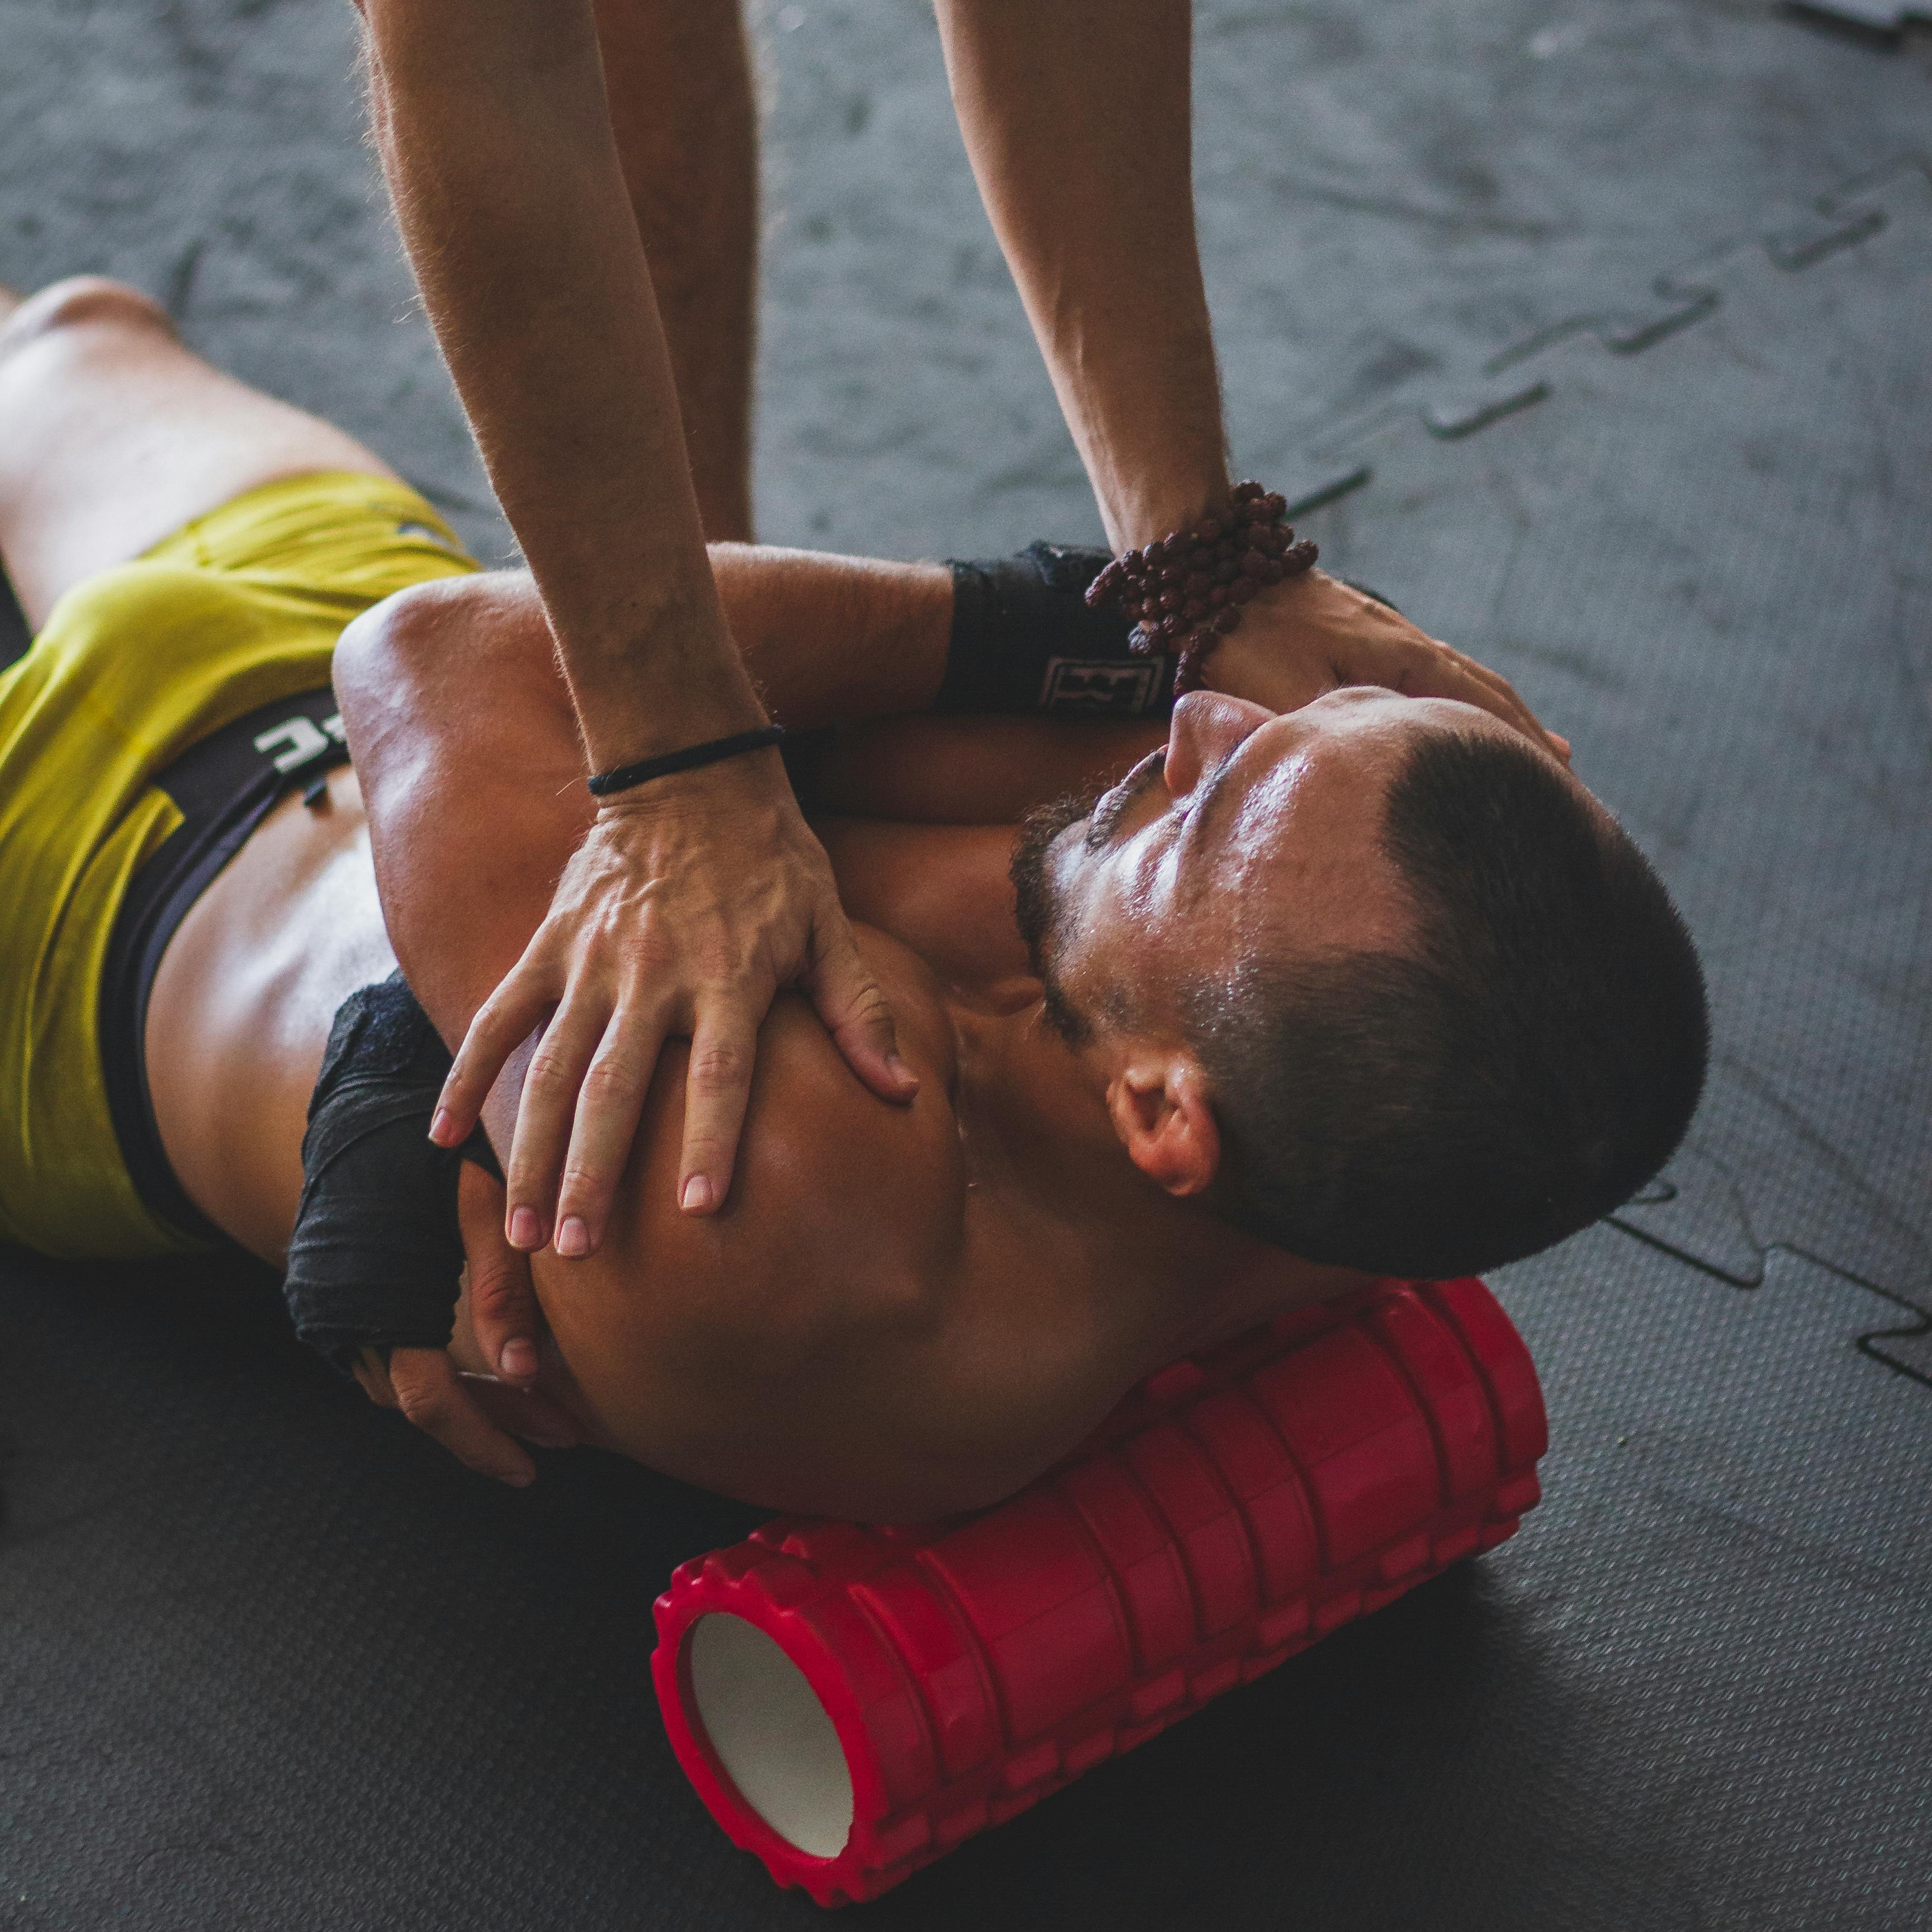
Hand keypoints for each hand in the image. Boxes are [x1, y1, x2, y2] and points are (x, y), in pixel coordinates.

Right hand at [349, 1164, 582, 1486]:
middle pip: (420, 1403)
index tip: (534, 1467)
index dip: (485, 1440)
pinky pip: (391, 1356)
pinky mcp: (339, 1297)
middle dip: (492, 1426)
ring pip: (404, 1385)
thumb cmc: (437, 1148)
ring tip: (538, 1410)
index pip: (432, 1402)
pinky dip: (440, 1371)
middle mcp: (343, 1320)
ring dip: (468, 1402)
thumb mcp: (483, 1207)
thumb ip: (503, 1288)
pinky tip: (490, 1369)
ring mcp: (334, 1312)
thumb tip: (525, 1372)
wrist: (364, 1100)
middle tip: (559, 1437)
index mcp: (378, 1303)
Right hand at [429, 747, 917, 1257]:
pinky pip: (498, 1016)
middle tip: (578, 1251)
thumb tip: (904, 1090)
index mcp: (730, 976)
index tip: (700, 1210)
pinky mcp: (550, 944)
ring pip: (553, 1068)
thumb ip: (859, 1012)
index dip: (712, 1139)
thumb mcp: (828, 926)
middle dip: (594, 1175)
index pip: (722, 1073)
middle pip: (618, 1087)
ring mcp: (593, 961)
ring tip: (527, 1232)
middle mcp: (654, 975)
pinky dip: (468, 1073)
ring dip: (534, 1151)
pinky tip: (445, 1136)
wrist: (692, 772)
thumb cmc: (773, 862)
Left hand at [1204, 570, 1570, 761]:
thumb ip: (1319, 744)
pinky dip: (1469, 699)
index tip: (1548, 790)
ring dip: (1505, 716)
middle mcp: (1408, 644)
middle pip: (1487, 692)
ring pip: (1466, 680)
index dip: (1514, 750)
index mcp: (1402, 660)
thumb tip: (1339, 791)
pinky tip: (1466, 713)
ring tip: (1546, 751)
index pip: (1478, 711)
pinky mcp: (1364, 635)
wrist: (1211, 569)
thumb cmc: (1242, 637)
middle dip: (1526, 737)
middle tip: (1565, 781)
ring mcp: (1388, 636)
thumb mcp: (1281, 698)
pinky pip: (1438, 674)